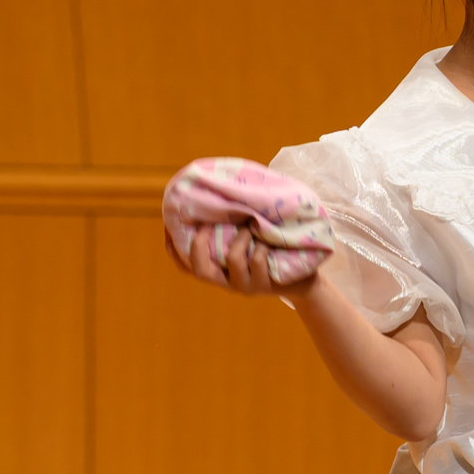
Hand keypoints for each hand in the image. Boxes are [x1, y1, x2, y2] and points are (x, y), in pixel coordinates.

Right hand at [177, 224, 314, 299]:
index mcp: (217, 269)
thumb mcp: (247, 235)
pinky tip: (270, 240)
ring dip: (241, 237)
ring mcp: (244, 286)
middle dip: (200, 244)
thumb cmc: (270, 248)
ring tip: (252, 227)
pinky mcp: (264, 286)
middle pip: (199, 270)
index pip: (185, 265)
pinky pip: (258, 260)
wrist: (304, 276)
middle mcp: (226, 280)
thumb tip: (217, 187)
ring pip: (232, 259)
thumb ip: (230, 222)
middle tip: (208, 225)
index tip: (169, 226)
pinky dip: (263, 244)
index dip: (173, 248)